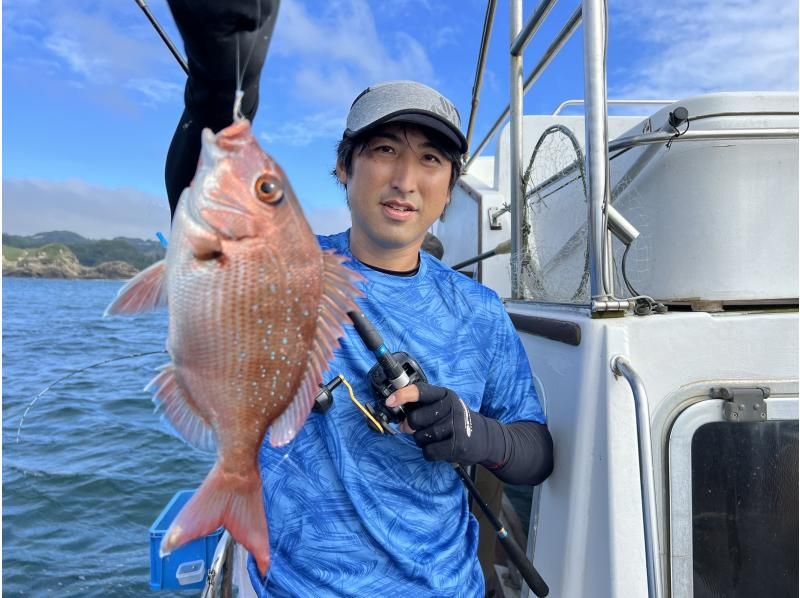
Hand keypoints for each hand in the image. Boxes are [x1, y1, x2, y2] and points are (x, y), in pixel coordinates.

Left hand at [386, 383, 500, 464]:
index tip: (389, 401)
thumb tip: (400, 422)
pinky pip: (429, 452)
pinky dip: (429, 453)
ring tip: (435, 438)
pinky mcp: (458, 445)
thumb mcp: (442, 407)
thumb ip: (422, 408)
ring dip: (422, 440)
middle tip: (416, 428)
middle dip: (410, 426)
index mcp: (445, 395)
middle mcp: (451, 408)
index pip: (420, 391)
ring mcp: (456, 426)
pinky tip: (440, 448)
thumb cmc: (455, 420)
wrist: (483, 437)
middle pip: (415, 419)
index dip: (402, 395)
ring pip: (420, 437)